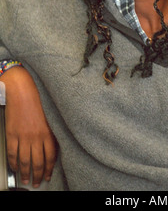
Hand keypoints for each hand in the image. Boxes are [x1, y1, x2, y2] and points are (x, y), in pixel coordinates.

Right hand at [1, 67, 56, 187]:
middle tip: (36, 182)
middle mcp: (36, 137)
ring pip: (25, 161)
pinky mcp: (12, 135)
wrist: (23, 91)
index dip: (49, 169)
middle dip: (37, 175)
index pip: (50, 157)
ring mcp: (23, 137)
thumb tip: (51, 148)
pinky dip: (14, 163)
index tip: (47, 175)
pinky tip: (15, 167)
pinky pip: (12, 154)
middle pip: (38, 162)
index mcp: (48, 132)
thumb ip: (51, 133)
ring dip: (25, 173)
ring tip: (26, 179)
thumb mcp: (49, 118)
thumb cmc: (38, 101)